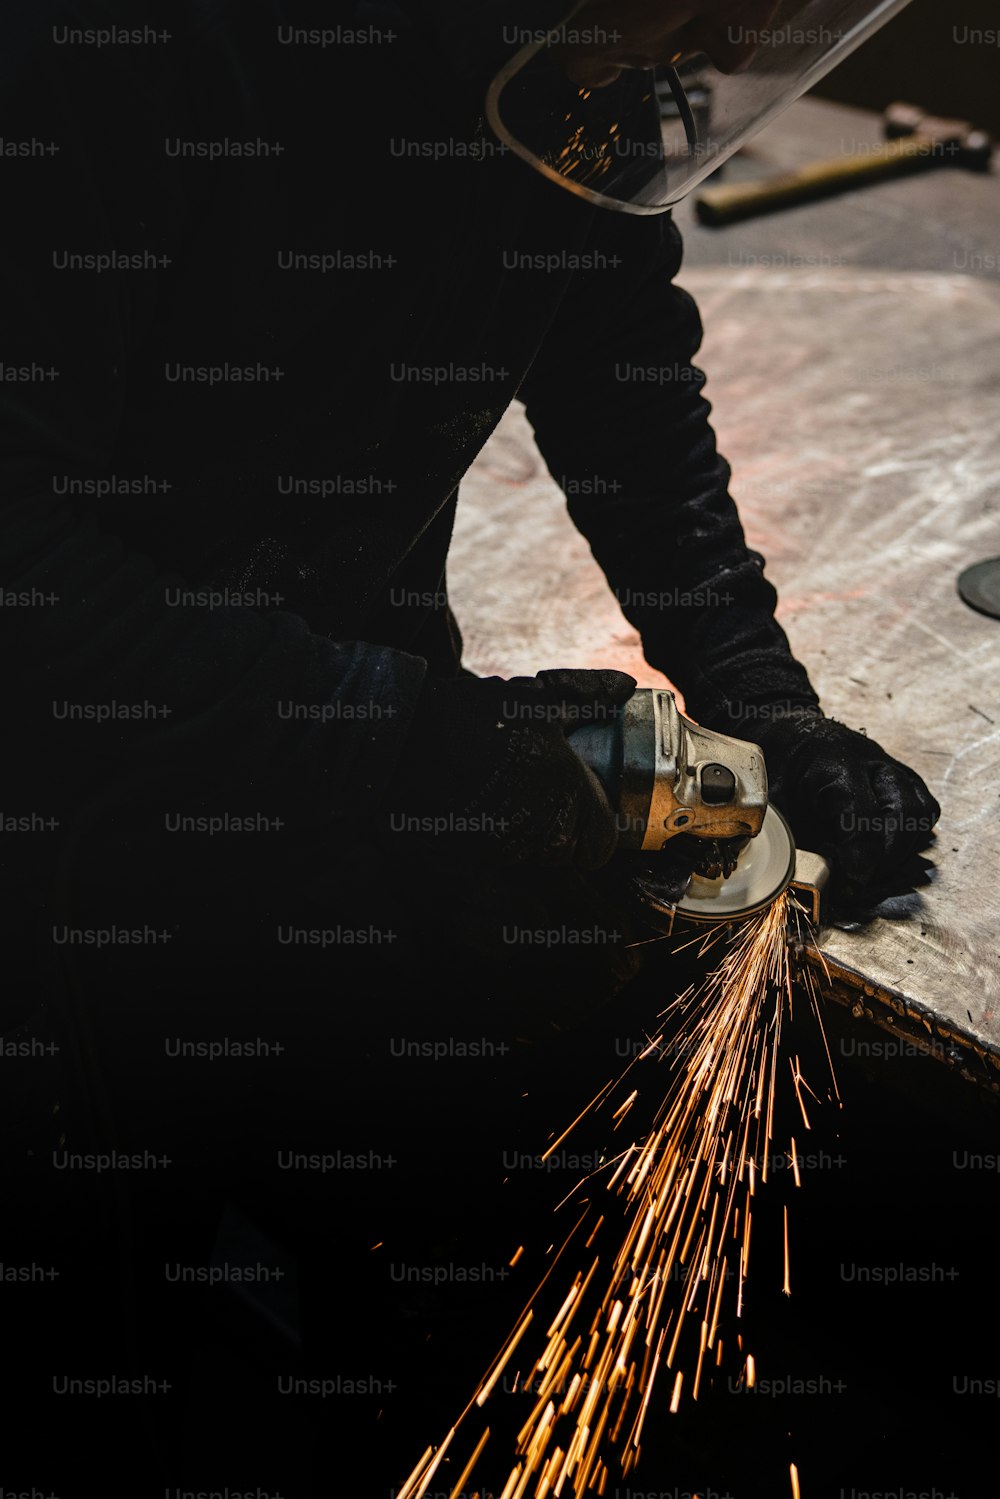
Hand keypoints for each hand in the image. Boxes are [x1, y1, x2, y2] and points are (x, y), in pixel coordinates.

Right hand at [390, 668, 636, 868]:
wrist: (400, 742)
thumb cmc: (473, 717)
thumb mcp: (537, 697)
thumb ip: (588, 694)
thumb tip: (625, 685)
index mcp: (566, 794)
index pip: (602, 844)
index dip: (599, 824)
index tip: (588, 801)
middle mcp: (540, 831)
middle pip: (571, 853)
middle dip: (567, 827)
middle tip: (549, 791)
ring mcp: (505, 849)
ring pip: (538, 856)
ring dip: (535, 832)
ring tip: (515, 791)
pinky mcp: (474, 857)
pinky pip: (505, 856)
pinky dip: (503, 835)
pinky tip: (489, 801)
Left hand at [741, 708, 940, 904]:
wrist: (793, 734)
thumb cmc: (782, 768)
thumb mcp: (774, 802)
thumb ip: (793, 838)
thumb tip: (809, 879)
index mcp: (834, 764)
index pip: (863, 818)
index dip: (860, 861)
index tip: (848, 886)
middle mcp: (872, 762)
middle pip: (904, 815)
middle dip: (885, 860)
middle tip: (859, 883)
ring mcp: (892, 767)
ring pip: (921, 812)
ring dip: (901, 849)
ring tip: (872, 870)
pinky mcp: (903, 777)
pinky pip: (923, 808)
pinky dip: (909, 835)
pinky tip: (883, 851)